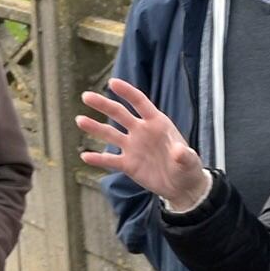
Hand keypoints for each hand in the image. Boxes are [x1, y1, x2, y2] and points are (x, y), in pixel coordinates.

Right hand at [75, 79, 209, 212]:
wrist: (182, 187)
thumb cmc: (187, 168)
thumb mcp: (189, 161)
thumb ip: (184, 155)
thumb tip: (179, 151)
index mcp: (157, 123)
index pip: (140, 103)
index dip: (127, 92)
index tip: (113, 83)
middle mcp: (141, 131)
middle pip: (119, 114)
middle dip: (103, 105)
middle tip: (86, 96)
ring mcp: (133, 148)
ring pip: (110, 135)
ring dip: (95, 127)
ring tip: (80, 120)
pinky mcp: (128, 165)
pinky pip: (110, 160)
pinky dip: (98, 159)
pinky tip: (84, 156)